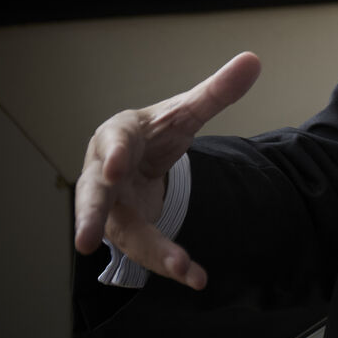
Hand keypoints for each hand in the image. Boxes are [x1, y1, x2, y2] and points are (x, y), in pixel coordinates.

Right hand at [73, 52, 261, 288]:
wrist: (134, 158)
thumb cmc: (152, 132)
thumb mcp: (184, 111)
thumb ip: (216, 91)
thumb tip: (253, 60)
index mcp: (116, 137)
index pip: (113, 143)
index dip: (114, 154)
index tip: (116, 166)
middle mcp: (104, 176)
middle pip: (94, 197)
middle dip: (90, 217)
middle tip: (84, 242)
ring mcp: (111, 208)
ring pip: (125, 233)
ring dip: (152, 253)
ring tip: (183, 270)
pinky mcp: (126, 230)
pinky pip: (145, 250)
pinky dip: (169, 263)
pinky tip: (196, 277)